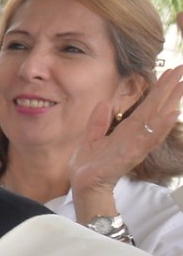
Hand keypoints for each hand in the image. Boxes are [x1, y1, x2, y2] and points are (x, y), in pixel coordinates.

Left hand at [68, 65, 182, 220]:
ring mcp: (135, 144)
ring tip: (181, 86)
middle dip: (169, 89)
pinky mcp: (130, 154)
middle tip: (182, 69)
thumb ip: (98, 122)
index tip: (170, 72)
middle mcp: (135, 135)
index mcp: (126, 130)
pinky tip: (172, 114)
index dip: (158, 89)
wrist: (83, 186)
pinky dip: (160, 127)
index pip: (146, 106)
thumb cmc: (89, 166)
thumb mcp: (91, 138)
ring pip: (156, 119)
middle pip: (155, 108)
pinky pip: (148, 138)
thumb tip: (104, 103)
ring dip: (169, 102)